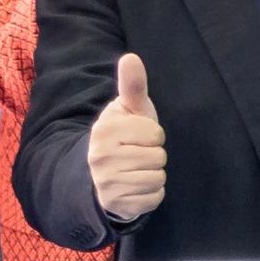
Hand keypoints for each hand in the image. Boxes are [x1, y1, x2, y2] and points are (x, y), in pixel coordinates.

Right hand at [85, 50, 169, 226]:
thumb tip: (131, 57)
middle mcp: (100, 156)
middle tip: (136, 155)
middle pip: (158, 157)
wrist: (100, 175)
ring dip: (154, 175)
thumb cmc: (124, 136)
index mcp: (105, 129)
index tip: (138, 137)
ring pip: (157, 177)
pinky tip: (136, 187)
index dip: (153, 135)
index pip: (155, 134)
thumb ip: (133, 85)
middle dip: (154, 156)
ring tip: (136, 170)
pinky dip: (151, 194)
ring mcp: (105, 182)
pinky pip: (154, 198)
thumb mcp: (129, 110)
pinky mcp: (115, 203)